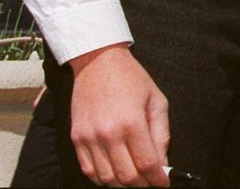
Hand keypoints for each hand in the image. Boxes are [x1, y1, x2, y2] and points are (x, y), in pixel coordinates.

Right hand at [68, 44, 169, 186]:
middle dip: (142, 185)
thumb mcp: (156, 101)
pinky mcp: (76, 139)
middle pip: (125, 177)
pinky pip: (88, 170)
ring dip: (122, 185)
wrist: (98, 63)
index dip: (157, 179)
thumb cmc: (131, 79)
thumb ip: (161, 134)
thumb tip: (163, 163)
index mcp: (131, 123)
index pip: (146, 164)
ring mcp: (89, 138)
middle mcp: (108, 134)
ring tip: (135, 179)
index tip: (163, 183)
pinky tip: (114, 174)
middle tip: (151, 182)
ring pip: (106, 178)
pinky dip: (102, 179)